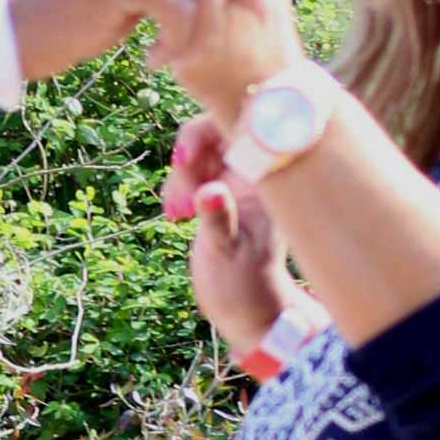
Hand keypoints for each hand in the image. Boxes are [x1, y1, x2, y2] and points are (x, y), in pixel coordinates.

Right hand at [163, 113, 289, 353]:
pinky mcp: (218, 195)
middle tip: (180, 197)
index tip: (186, 161)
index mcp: (265, 179)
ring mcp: (235, 184)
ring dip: (179, 177)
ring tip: (177, 213)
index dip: (207, 132)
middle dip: (188, 157)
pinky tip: (174, 215)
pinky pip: (193, 175)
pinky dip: (177, 189)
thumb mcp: (228, 254)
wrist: (247, 312)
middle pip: (214, 133)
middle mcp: (252, 175)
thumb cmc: (247, 286)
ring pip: (199, 155)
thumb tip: (210, 192)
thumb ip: (220, 219)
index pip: (239, 127)